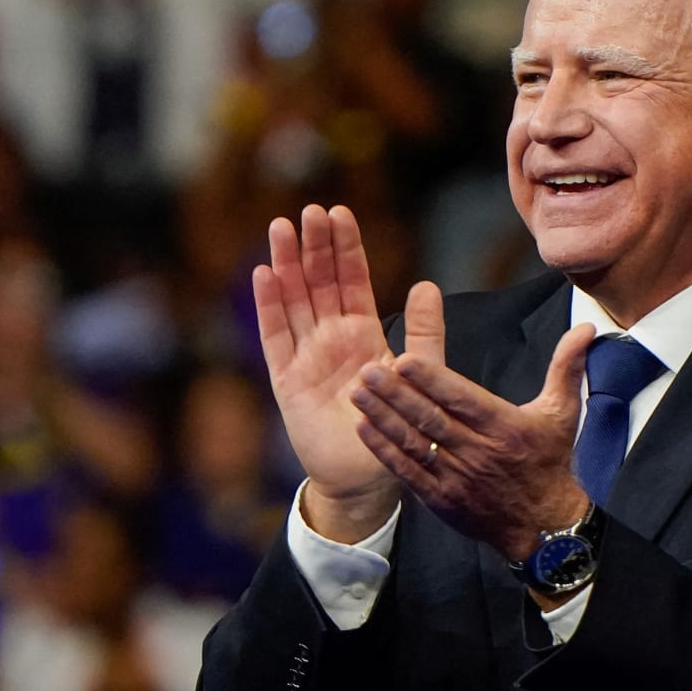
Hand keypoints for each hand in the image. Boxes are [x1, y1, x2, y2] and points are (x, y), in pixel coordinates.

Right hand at [254, 204, 427, 540]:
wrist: (366, 479)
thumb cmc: (395, 429)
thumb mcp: (418, 376)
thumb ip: (424, 334)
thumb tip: (426, 285)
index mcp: (360, 334)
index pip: (350, 281)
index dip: (345, 248)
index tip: (340, 213)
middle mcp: (329, 339)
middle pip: (317, 282)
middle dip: (313, 246)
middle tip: (310, 211)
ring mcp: (305, 356)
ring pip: (293, 300)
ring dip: (287, 264)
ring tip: (282, 227)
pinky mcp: (286, 380)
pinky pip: (275, 337)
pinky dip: (269, 306)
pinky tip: (265, 274)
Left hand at [351, 313, 598, 561]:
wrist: (546, 529)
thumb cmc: (550, 463)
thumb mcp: (563, 414)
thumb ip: (567, 367)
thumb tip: (587, 327)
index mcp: (505, 427)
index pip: (462, 399)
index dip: (431, 380)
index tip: (404, 359)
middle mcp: (478, 452)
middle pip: (431, 419)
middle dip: (396, 394)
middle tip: (366, 370)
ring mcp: (456, 478)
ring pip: (414, 443)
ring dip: (382, 418)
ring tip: (356, 392)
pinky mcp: (441, 499)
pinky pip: (407, 471)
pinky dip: (384, 451)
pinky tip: (363, 428)